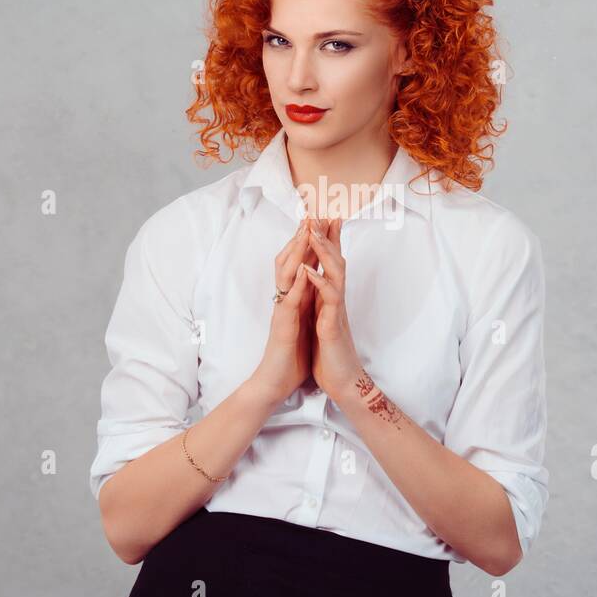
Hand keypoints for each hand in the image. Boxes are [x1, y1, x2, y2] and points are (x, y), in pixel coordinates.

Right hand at [249, 216, 319, 406]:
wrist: (276, 382)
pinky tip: (305, 270)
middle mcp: (286, 299)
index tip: (319, 222)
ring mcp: (283, 310)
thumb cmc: (292, 356)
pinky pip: (290, 301)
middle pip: (290, 262)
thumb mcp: (305, 323)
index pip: (300, 264)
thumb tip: (315, 289)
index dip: (308, 243)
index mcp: (294, 299)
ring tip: (305, 231)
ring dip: (296, 252)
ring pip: (287, 275)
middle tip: (310, 213)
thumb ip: (308, 304)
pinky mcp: (283, 325)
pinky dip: (298, 284)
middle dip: (300, 238)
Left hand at [301, 217, 365, 401]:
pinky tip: (309, 270)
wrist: (343, 382)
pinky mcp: (333, 325)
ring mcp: (336, 310)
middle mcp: (336, 299)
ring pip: (335, 273)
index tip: (325, 216)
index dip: (328, 240)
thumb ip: (322, 302)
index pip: (331, 263)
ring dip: (324, 251)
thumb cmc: (331, 354)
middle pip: (336, 260)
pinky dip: (319, 282)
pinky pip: (329, 299)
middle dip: (329, 236)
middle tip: (324, 212)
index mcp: (330, 298)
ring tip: (314, 231)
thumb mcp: (323, 322)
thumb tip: (318, 285)